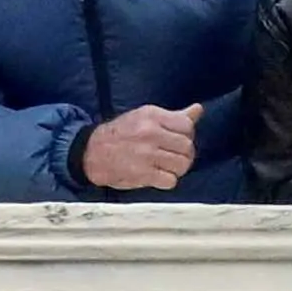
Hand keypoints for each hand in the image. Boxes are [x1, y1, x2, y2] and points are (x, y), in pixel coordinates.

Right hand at [81, 101, 199, 188]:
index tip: (177, 141)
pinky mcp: (143, 174)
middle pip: (187, 146)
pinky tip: (158, 176)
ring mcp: (147, 154)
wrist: (93, 152)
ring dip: (177, 169)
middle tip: (173, 156)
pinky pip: (171, 181)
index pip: (187, 126)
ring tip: (166, 166)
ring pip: (182, 164)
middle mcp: (150, 133)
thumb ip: (174, 116)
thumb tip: (198, 110)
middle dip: (184, 154)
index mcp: (152, 116)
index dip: (187, 136)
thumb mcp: (146, 117)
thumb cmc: (122, 134)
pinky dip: (167, 181)